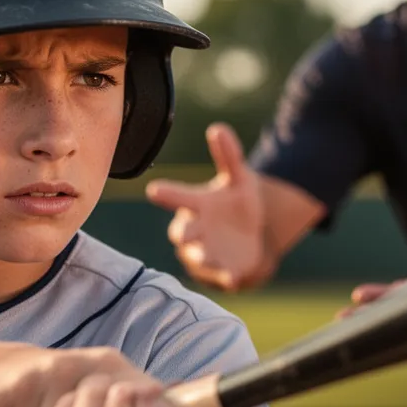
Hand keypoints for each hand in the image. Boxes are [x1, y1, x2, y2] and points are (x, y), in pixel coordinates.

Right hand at [146, 123, 264, 290]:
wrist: (252, 238)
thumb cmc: (238, 205)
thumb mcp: (239, 179)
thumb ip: (229, 156)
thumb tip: (218, 128)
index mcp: (196, 205)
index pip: (176, 197)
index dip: (166, 194)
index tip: (154, 190)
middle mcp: (195, 230)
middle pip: (182, 232)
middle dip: (183, 232)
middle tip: (184, 231)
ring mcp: (204, 252)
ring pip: (196, 256)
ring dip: (201, 256)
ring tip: (206, 256)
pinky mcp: (219, 271)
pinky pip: (218, 276)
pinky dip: (224, 277)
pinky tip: (234, 279)